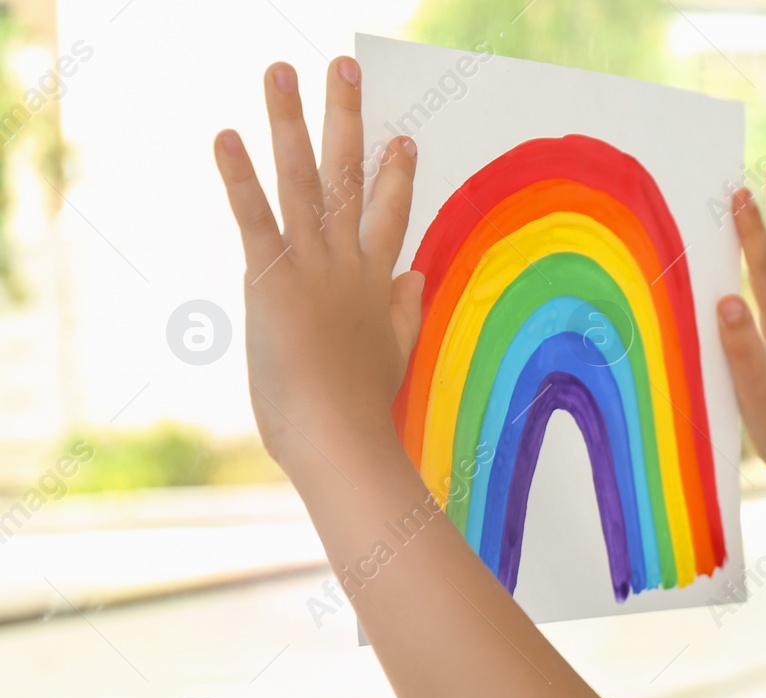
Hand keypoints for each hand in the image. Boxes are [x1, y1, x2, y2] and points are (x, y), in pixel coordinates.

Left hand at [213, 58, 422, 469]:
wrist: (341, 437)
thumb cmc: (362, 411)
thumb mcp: (392, 357)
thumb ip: (404, 312)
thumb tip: (416, 276)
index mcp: (376, 286)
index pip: (389, 218)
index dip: (397, 178)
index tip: (403, 140)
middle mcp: (347, 265)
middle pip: (350, 179)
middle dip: (347, 120)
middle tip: (342, 68)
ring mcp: (312, 268)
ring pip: (305, 182)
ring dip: (292, 124)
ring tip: (281, 73)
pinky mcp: (272, 280)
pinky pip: (255, 218)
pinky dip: (240, 177)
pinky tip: (226, 135)